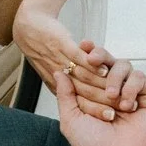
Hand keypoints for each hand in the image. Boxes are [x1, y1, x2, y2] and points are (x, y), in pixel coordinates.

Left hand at [12, 5, 128, 118]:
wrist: (27, 29)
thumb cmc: (44, 51)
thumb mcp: (51, 75)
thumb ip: (64, 91)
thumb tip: (82, 102)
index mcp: (56, 86)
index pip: (76, 101)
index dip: (94, 109)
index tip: (109, 116)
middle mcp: (57, 77)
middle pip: (83, 91)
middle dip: (102, 100)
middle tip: (119, 104)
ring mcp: (59, 61)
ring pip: (83, 77)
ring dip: (101, 86)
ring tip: (114, 90)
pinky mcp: (62, 45)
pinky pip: (79, 58)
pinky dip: (93, 66)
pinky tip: (105, 70)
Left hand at [52, 61, 145, 145]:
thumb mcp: (71, 120)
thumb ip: (65, 95)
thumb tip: (60, 73)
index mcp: (94, 94)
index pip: (91, 67)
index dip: (87, 53)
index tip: (82, 46)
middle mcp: (112, 90)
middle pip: (108, 60)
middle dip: (100, 55)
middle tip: (93, 59)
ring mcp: (129, 92)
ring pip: (124, 65)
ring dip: (115, 77)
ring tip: (111, 97)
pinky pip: (140, 78)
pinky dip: (131, 87)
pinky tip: (126, 104)